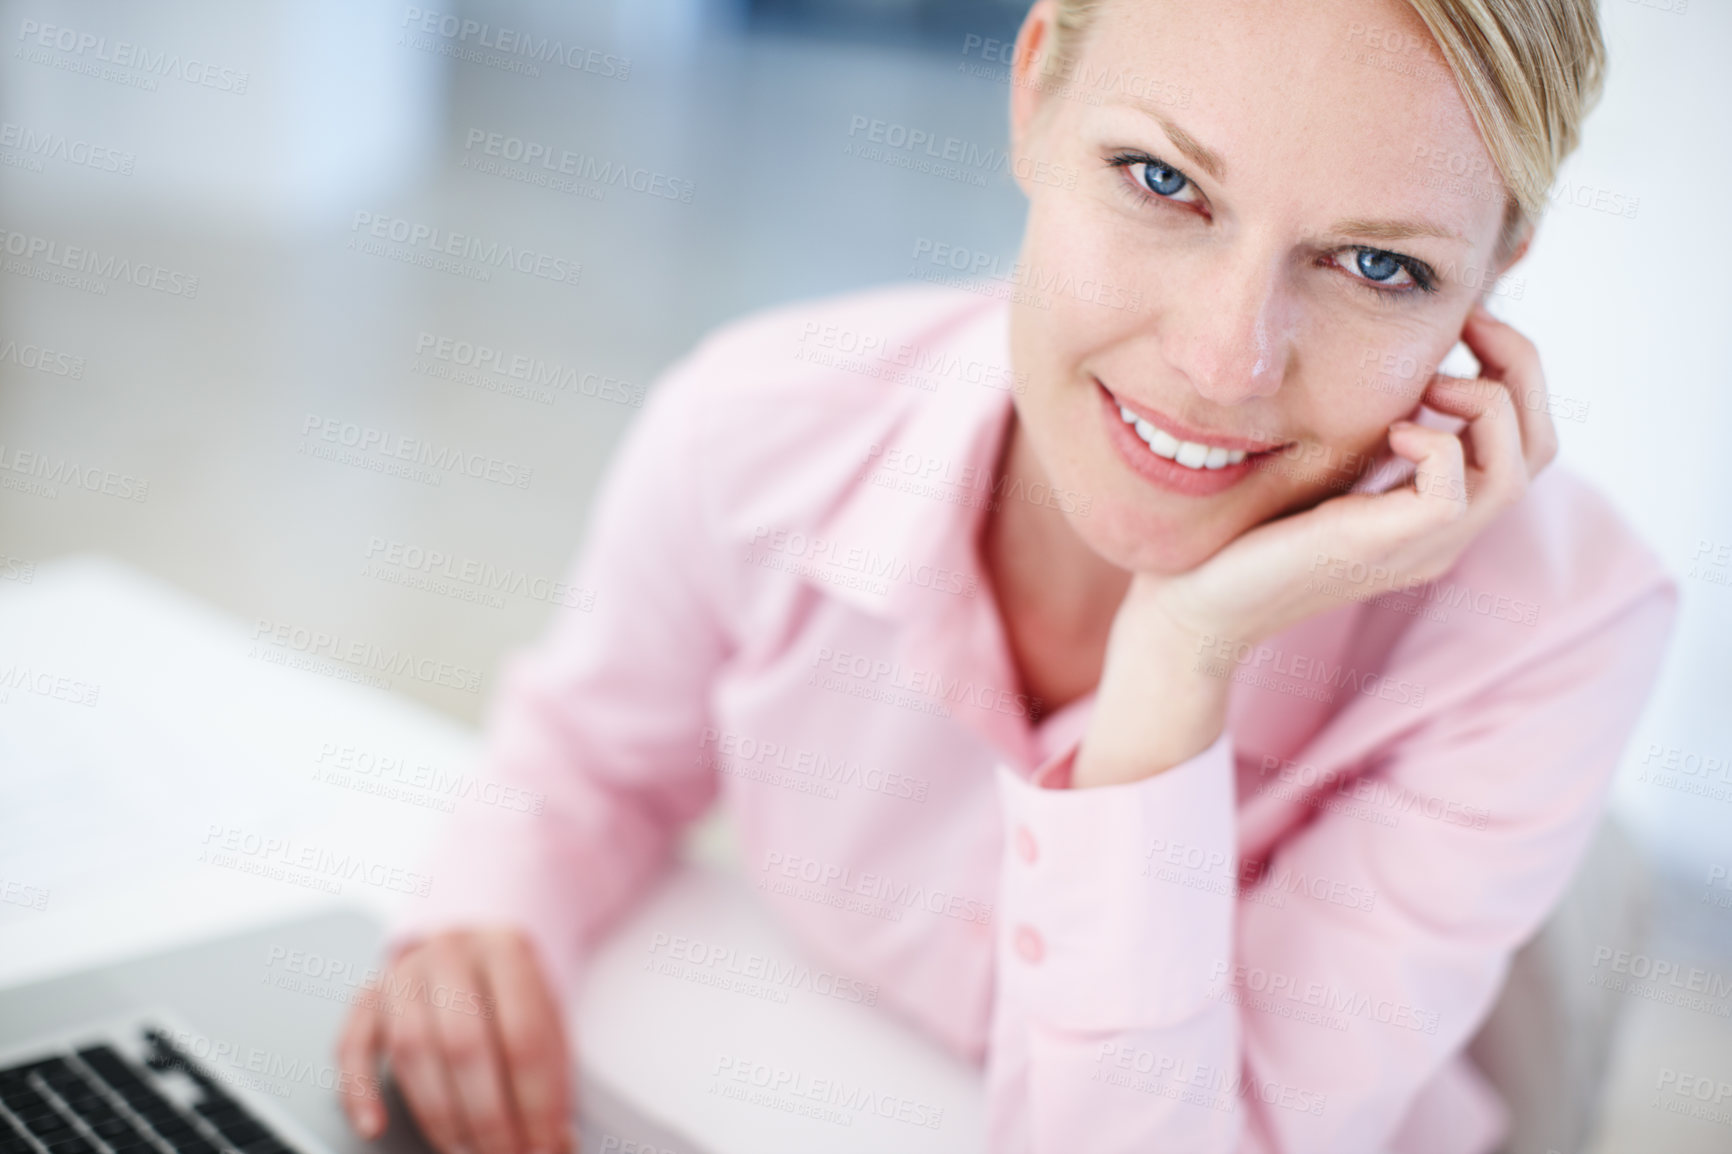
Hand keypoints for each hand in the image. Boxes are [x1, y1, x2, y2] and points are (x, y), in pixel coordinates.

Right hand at [336, 928, 575, 1153]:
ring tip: (464, 1152)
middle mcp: (451, 953)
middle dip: (487, 1117)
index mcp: (508, 949)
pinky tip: (375, 1127)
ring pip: (411, 1048)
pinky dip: (360, 1091)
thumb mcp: (547, 1016)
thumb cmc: (512, 994)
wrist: (470, 950)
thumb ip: (552, 1074)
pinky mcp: (368, 997)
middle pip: (465, 1044)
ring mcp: (404, 972)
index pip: (523, 1035)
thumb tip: (556, 1142)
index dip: (535, 1101)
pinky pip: (352, 1046)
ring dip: (439, 1115)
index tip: (546, 1145)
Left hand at [1072, 305, 1558, 788]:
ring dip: (1485, 402)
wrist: (1199, 601)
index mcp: (1439, 510)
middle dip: (1520, 369)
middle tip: (1469, 323)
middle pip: (1539, 448)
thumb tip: (1402, 357)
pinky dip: (1437, 443)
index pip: (1529, 439)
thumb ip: (1376, 423)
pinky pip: (1453, 492)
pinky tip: (1393, 429)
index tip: (1466, 320)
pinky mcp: (1379, 547)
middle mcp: (1445, 533)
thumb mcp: (1331, 461)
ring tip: (1428, 381)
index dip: (1515, 368)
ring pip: (1515, 470)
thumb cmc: (1251, 529)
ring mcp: (1420, 546)